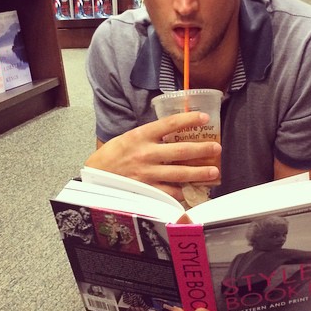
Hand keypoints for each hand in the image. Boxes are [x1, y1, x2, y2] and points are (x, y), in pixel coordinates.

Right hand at [84, 111, 220, 200]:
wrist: (94, 177)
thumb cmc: (113, 156)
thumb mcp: (129, 138)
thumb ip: (150, 136)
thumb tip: (175, 131)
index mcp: (141, 136)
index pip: (170, 124)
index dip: (189, 120)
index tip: (205, 117)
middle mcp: (146, 153)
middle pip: (181, 150)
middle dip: (202, 149)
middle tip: (217, 148)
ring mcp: (147, 173)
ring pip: (180, 173)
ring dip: (199, 173)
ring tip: (214, 172)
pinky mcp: (146, 190)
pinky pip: (170, 192)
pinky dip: (183, 193)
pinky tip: (193, 192)